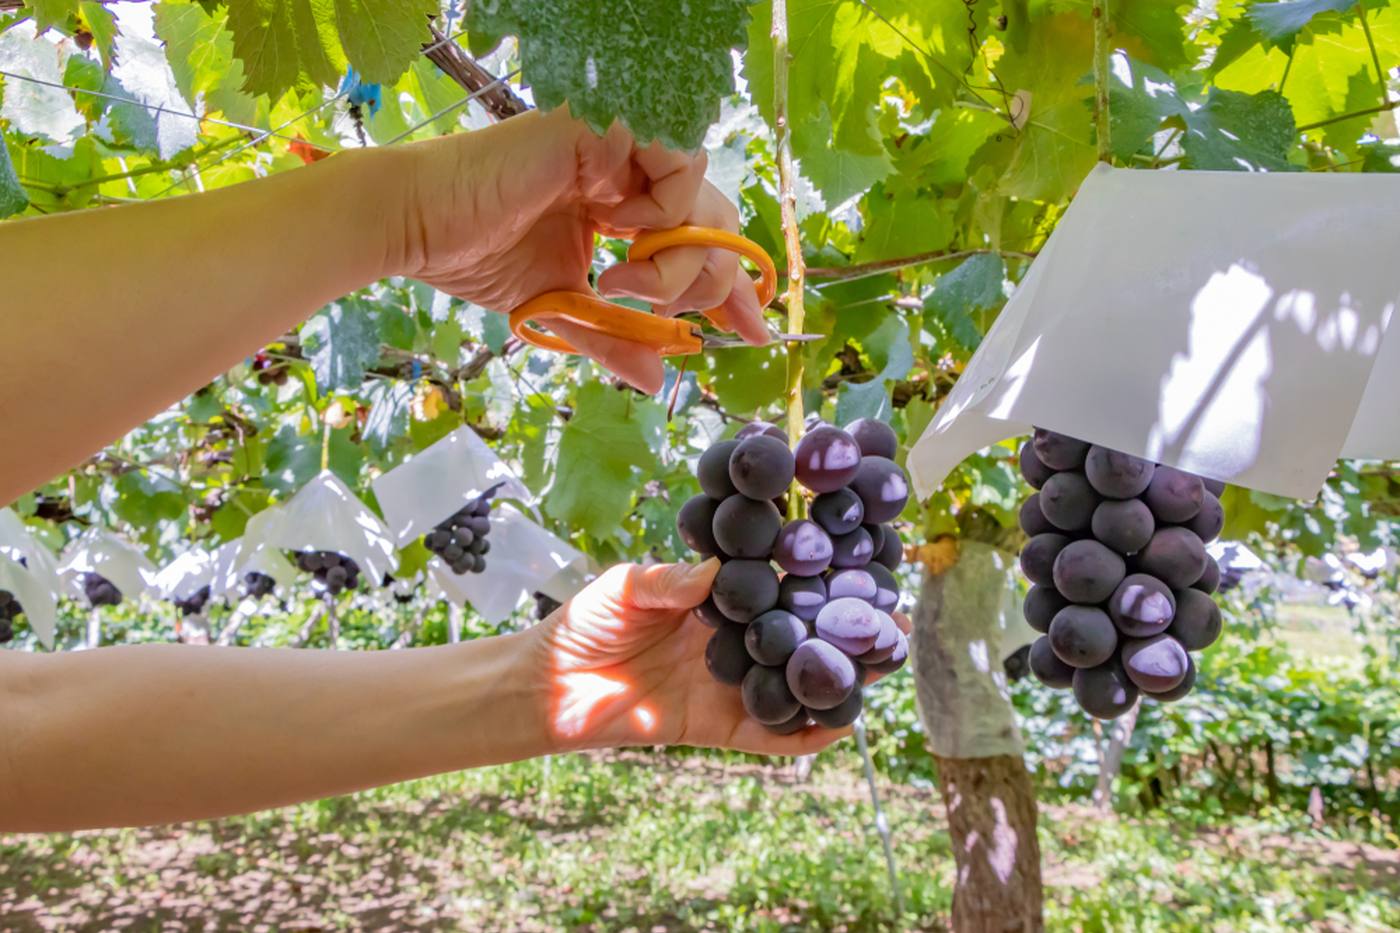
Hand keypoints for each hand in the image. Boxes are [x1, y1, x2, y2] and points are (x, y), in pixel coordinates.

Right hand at [386, 108, 770, 392]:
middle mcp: (627, 176)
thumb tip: (653, 379)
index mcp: (621, 211)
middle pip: (713, 223)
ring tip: (627, 282)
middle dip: (704, 282)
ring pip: (700, 197)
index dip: (733, 288)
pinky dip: (663, 207)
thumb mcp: (559, 309)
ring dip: (677, 254)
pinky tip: (617, 232)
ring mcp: (617, 150)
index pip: (698, 242)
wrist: (418, 229)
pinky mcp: (604, 132)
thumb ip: (611, 338)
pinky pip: (674, 161)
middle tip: (656, 309)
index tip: (752, 332)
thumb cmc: (476, 257)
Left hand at [527, 559, 908, 755]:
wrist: (547, 688)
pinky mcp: (717, 727)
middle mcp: (735, 640)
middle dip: (844, 625)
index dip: (815, 571)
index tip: (855, 556)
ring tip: (880, 663)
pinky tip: (838, 725)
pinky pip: (770, 734)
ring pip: (796, 683)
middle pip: (801, 633)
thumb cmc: (583, 625)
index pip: (777, 583)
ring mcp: (730, 685)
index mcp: (717, 599)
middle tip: (890, 614)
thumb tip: (719, 571)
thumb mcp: (625, 588)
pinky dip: (804, 734)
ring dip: (837, 676)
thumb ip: (670, 580)